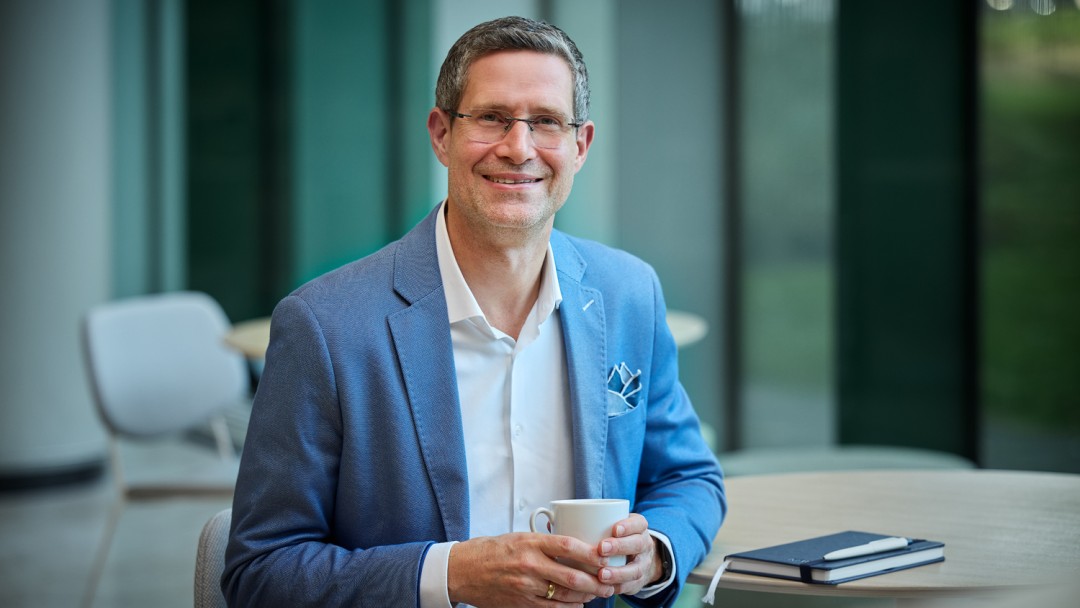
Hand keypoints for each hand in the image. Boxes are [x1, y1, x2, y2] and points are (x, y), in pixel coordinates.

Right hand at [447, 532, 615, 606]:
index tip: (606, 555)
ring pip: (565, 595)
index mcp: (530, 543)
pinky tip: (579, 604)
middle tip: (609, 581)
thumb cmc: (491, 550)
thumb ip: (544, 542)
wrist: (462, 570)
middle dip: (595, 581)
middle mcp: (529, 565)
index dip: (591, 553)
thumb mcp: (518, 537)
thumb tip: (574, 546)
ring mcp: (525, 587)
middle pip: (571, 576)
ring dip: (586, 596)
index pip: (568, 546)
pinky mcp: (521, 604)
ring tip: (599, 593)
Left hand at [595, 513, 663, 595]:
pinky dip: (616, 587)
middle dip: (619, 547)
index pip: (639, 523)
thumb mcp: (615, 525)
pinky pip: (630, 586)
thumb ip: (599, 523)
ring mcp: (643, 564)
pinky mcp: (638, 582)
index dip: (628, 526)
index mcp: (639, 528)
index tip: (614, 529)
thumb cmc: (618, 537)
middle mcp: (644, 545)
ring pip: (635, 569)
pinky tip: (603, 588)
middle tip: (601, 549)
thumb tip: (567, 520)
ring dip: (618, 573)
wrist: (638, 558)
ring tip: (601, 574)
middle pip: (637, 544)